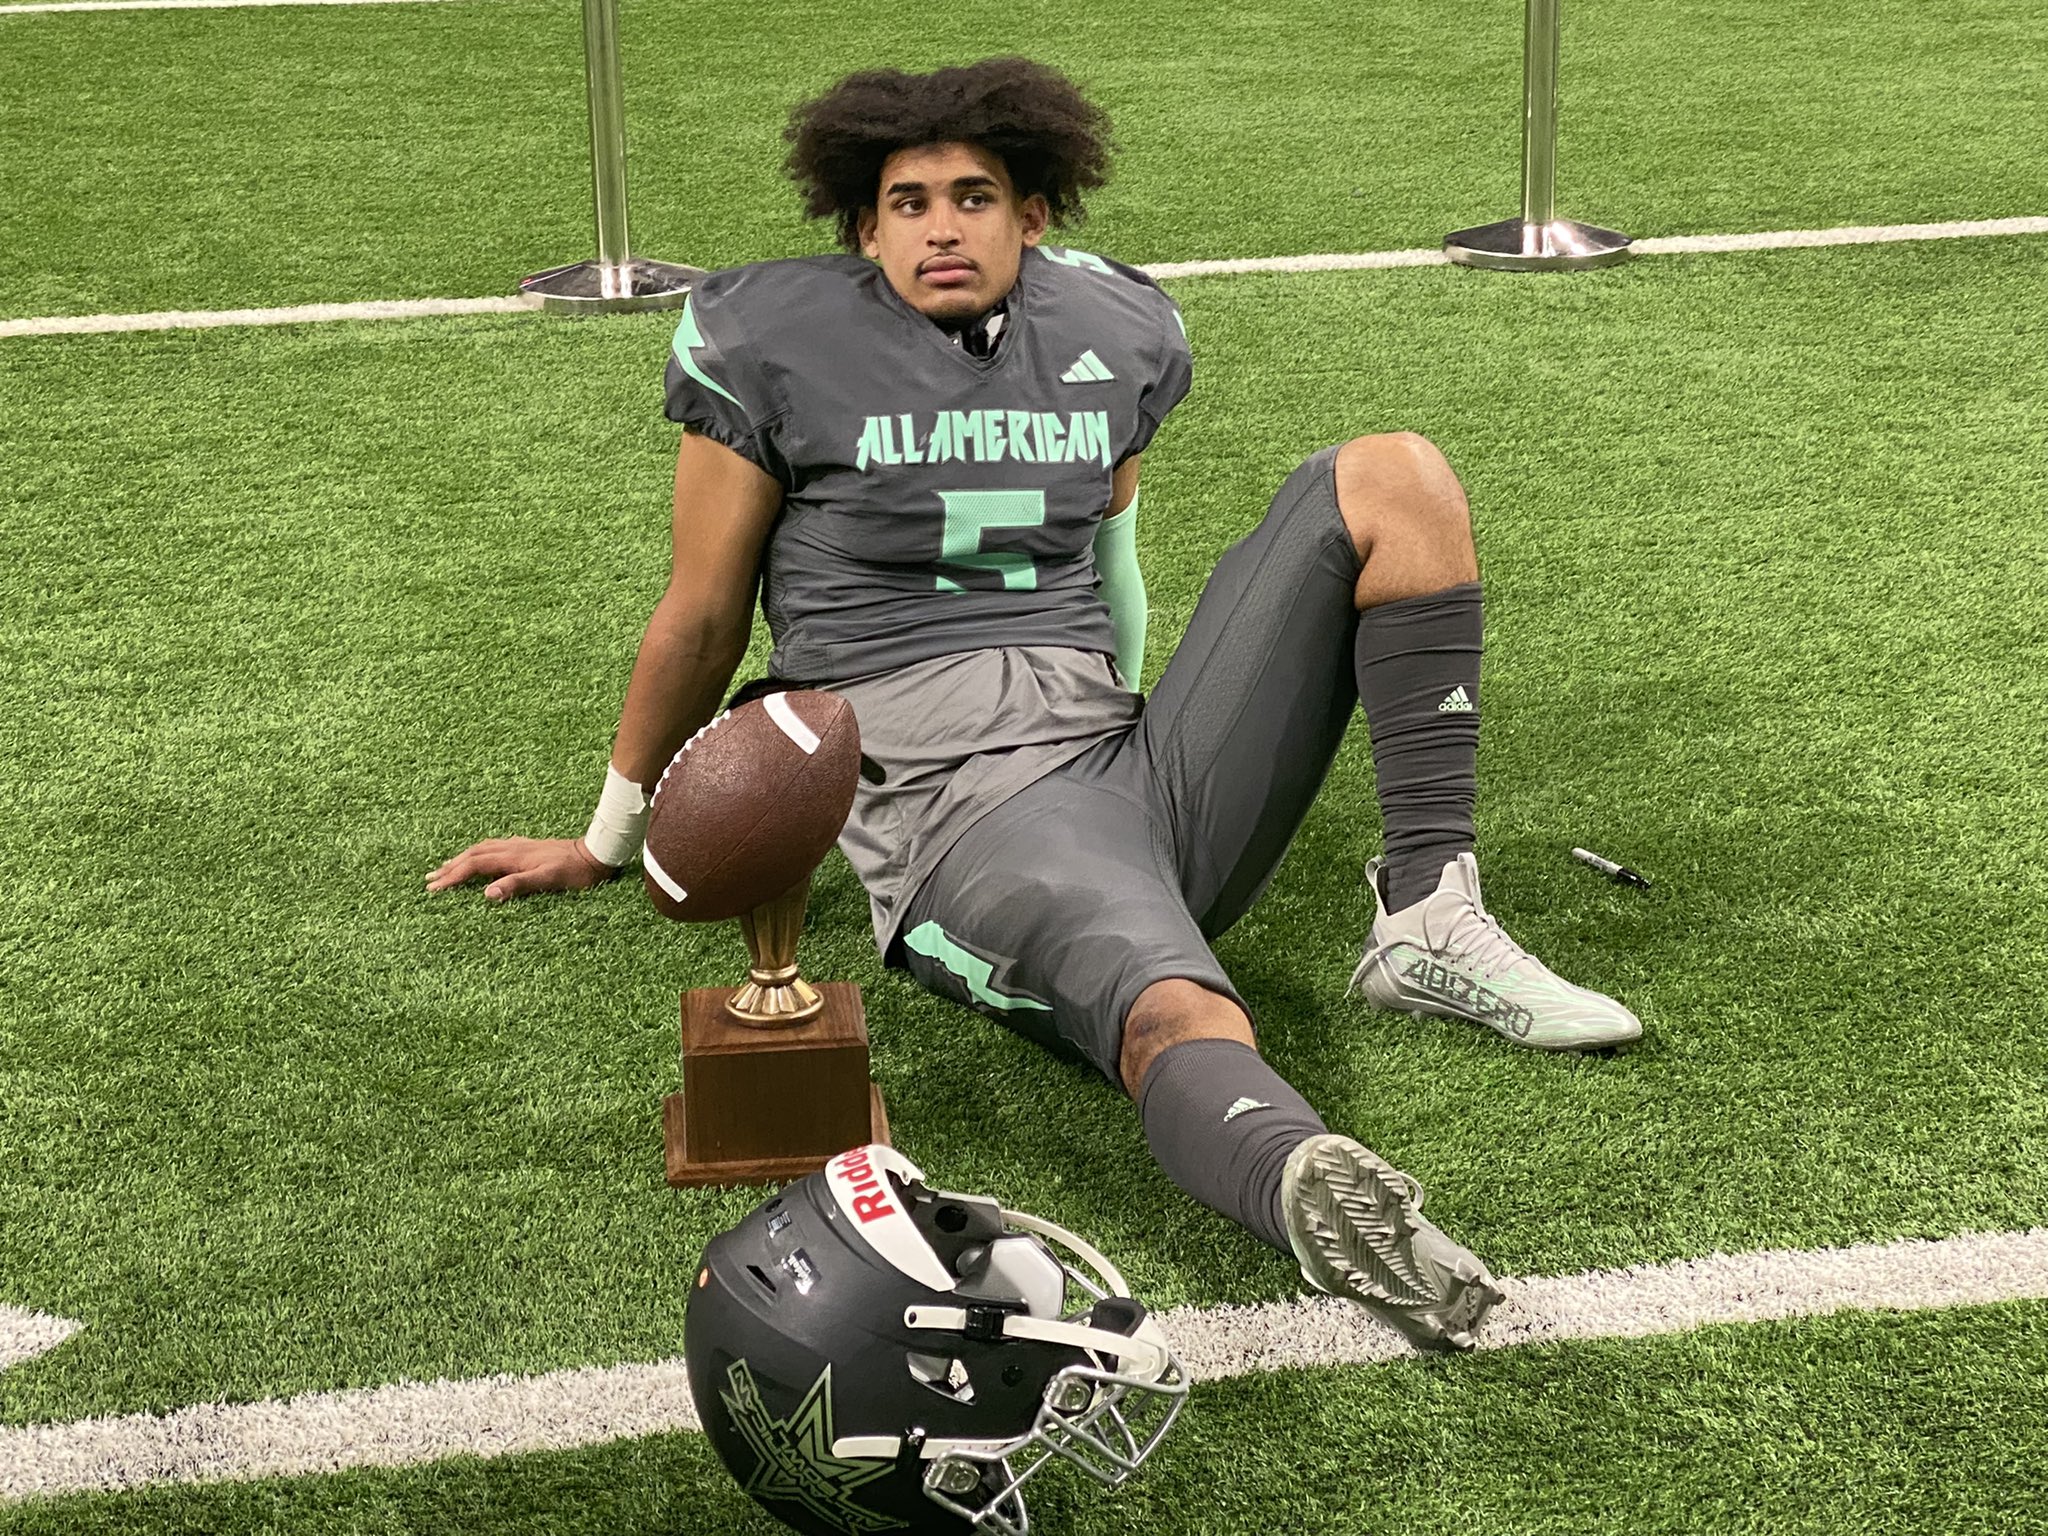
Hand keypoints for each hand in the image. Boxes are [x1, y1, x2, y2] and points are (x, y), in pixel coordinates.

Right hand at [426, 836, 619, 901]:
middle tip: (429, 880)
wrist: (596, 854)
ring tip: (446, 868)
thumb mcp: (547, 881)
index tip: (433, 889)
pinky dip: (479, 854)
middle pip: (473, 855)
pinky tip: (481, 858)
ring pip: (482, 849)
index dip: (453, 877)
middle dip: (450, 867)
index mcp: (513, 857)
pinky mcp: (528, 847)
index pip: (474, 865)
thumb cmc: (574, 872)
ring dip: (462, 859)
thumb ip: (517, 885)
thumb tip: (486, 894)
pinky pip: (494, 848)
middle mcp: (512, 848)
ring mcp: (519, 846)